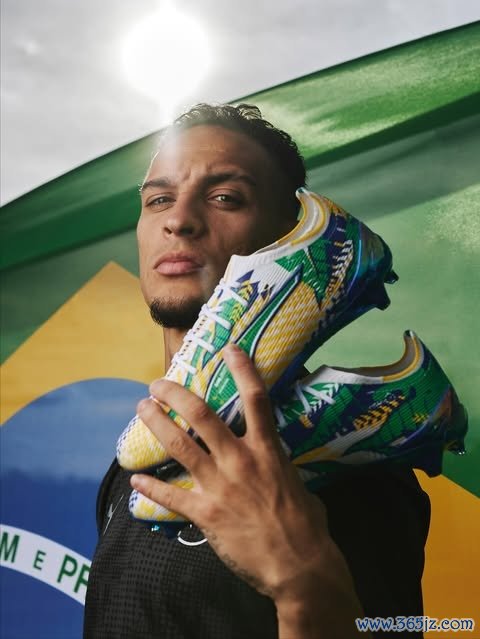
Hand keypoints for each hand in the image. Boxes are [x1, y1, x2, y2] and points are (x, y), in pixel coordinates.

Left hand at [132, 344, 365, 637]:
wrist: (299, 567)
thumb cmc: (307, 525)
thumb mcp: (296, 483)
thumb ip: (278, 465)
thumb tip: (273, 459)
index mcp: (267, 450)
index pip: (255, 399)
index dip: (242, 369)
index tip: (228, 349)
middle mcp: (240, 460)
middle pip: (202, 415)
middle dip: (176, 394)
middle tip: (158, 384)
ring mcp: (219, 485)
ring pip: (179, 445)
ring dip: (156, 424)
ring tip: (141, 409)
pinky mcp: (204, 513)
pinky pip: (171, 496)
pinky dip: (151, 488)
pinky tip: (136, 481)